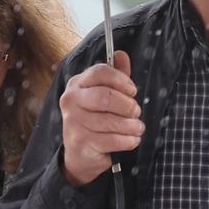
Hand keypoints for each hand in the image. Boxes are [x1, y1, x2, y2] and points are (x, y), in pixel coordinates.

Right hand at [61, 50, 143, 185]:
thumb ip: (114, 75)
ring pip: (111, 121)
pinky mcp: (80, 141)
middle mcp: (71, 100)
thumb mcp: (104, 94)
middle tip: (135, 112)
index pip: (100, 72)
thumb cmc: (95, 119)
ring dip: (132, 126)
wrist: (80, 153)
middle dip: (128, 105)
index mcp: (77, 84)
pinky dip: (128, 140)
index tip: (132, 90)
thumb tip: (121, 55)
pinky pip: (112, 140)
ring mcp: (73, 121)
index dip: (121, 80)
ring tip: (137, 128)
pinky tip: (131, 139)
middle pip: (105, 96)